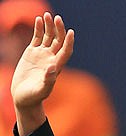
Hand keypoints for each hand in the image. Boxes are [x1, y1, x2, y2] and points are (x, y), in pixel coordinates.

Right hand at [12, 13, 73, 134]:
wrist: (23, 98)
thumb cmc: (34, 97)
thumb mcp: (41, 91)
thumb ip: (48, 81)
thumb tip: (52, 68)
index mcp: (56, 67)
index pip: (66, 51)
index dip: (69, 42)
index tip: (71, 32)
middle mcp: (51, 59)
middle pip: (58, 41)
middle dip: (59, 30)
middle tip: (58, 19)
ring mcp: (42, 55)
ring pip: (48, 37)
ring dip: (49, 26)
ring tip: (47, 15)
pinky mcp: (32, 53)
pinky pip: (37, 38)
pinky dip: (38, 28)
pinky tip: (39, 20)